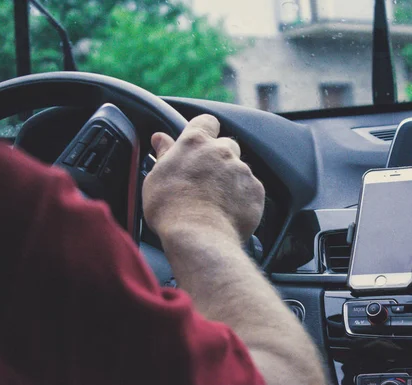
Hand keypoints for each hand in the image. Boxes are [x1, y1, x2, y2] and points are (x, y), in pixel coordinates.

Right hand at [142, 114, 264, 242]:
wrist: (199, 237)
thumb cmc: (171, 209)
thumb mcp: (156, 178)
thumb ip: (163, 154)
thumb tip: (160, 139)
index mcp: (195, 143)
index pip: (207, 121)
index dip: (205, 130)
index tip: (200, 141)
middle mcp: (222, 151)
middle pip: (227, 145)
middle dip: (219, 157)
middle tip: (205, 179)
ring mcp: (242, 170)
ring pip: (239, 169)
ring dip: (231, 180)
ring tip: (215, 201)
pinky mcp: (256, 190)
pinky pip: (251, 189)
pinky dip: (242, 198)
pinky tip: (228, 212)